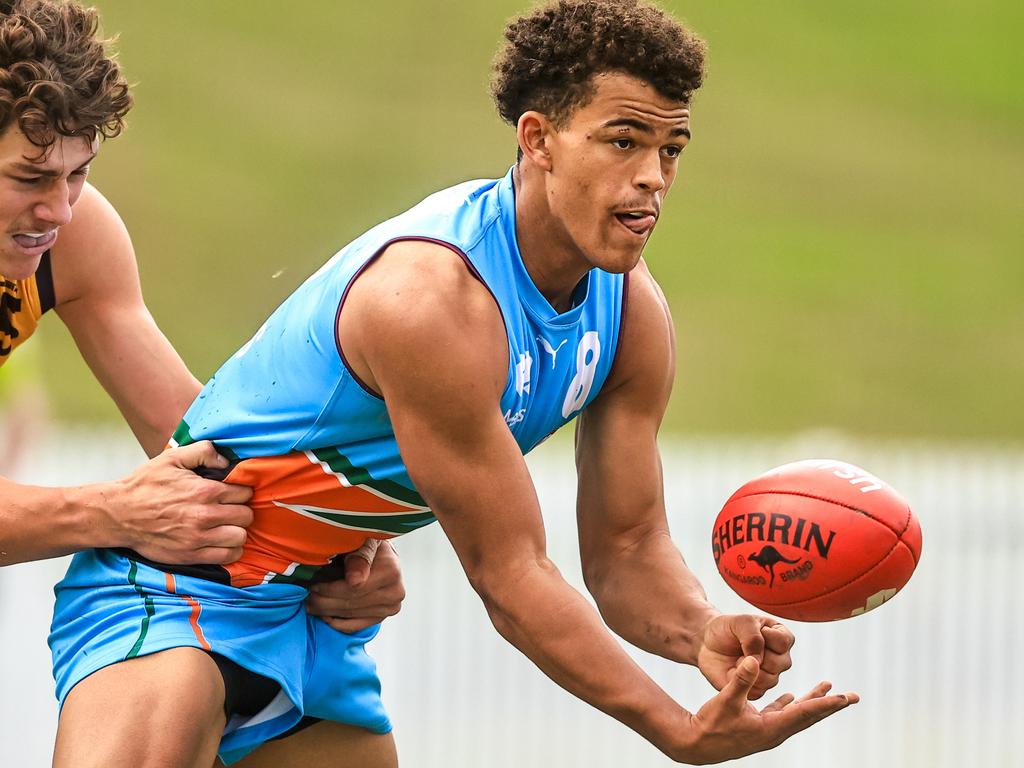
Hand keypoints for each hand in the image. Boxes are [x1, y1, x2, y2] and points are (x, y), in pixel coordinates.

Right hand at [107, 441, 252, 563]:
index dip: (241, 491)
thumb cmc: (144, 485)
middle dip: (241, 511)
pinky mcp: (191, 555)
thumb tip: (226, 461)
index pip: (244, 493)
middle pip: (246, 516)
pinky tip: (221, 542)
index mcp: (205, 491)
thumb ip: (203, 451)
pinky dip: (230, 550)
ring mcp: (198, 538)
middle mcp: (205, 515)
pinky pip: (228, 556)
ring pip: (240, 537)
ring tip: (226, 526)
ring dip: (237, 531)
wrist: (118, 514)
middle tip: (230, 509)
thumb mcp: (172, 458)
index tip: (232, 493)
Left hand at [306, 539, 404, 632]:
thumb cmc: (365, 541)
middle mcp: (395, 592)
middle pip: (350, 603)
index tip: (312, 583)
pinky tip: (324, 614)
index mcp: (391, 571)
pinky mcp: (382, 617)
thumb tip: (355, 581)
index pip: (353, 588)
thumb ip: (360, 556)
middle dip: (324, 600)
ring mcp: (390, 607)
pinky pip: (354, 626)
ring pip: (349, 615)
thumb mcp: (362, 539)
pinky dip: (336, 622)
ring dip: (326, 610)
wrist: (379, 552)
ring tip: (310, 602)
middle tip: (306, 595)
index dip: (328, 587)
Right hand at [672, 656, 856, 763]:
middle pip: (809, 716)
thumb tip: (754, 660)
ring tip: (829, 690)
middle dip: (830, 705)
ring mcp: (768, 731)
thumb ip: (741, 680)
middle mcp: (775, 732)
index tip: (844, 698)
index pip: (805, 713)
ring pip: (798, 714)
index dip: (825, 704)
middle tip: (853, 697)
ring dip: (814, 701)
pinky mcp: (759, 727)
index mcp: (771, 728)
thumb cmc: (711, 724)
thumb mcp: (726, 700)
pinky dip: (793, 705)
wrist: (697, 745)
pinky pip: (782, 714)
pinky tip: (794, 697)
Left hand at [696, 614, 794, 699]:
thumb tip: (757, 661)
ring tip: (737, 658)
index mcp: (780, 637)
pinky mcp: (756, 690)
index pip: (784, 641)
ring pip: (770, 679)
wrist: (707, 643)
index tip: (750, 630)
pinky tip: (733, 671)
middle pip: (781, 663)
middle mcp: (780, 658)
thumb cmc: (727, 629)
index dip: (766, 636)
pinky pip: (756, 692)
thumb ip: (753, 636)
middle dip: (756, 654)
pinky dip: (741, 680)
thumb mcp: (740, 622)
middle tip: (741, 647)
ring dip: (748, 668)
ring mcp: (770, 675)